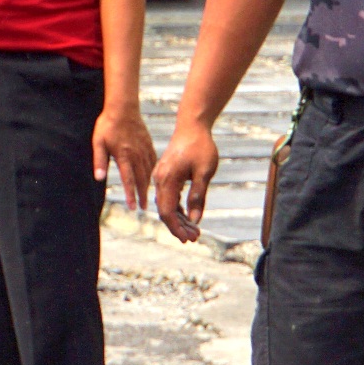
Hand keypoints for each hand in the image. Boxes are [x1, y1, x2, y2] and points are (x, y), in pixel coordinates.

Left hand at [93, 105, 157, 212]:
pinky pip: (153, 162)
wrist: (123, 108)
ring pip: (149, 172)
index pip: (128, 179)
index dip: (130, 194)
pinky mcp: (149, 145)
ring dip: (148, 186)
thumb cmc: (107, 125)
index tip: (132, 207)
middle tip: (143, 208)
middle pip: (141, 179)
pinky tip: (152, 179)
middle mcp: (137, 155)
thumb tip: (99, 178)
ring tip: (147, 197)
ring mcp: (144, 150)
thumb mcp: (98, 142)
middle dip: (142, 195)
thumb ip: (99, 161)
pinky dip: (153, 173)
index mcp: (124, 155)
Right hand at [152, 123, 220, 242]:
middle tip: (195, 238)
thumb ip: (198, 196)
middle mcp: (159, 179)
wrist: (192, 126)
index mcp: (167, 179)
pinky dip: (178, 208)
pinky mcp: (166, 174)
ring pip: (167, 204)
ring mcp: (161, 177)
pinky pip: (169, 196)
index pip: (166, 211)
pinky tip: (189, 216)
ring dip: (179, 219)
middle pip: (165, 210)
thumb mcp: (204, 172)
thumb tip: (195, 218)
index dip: (176, 227)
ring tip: (194, 230)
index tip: (189, 238)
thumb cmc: (200, 147)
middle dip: (179, 226)